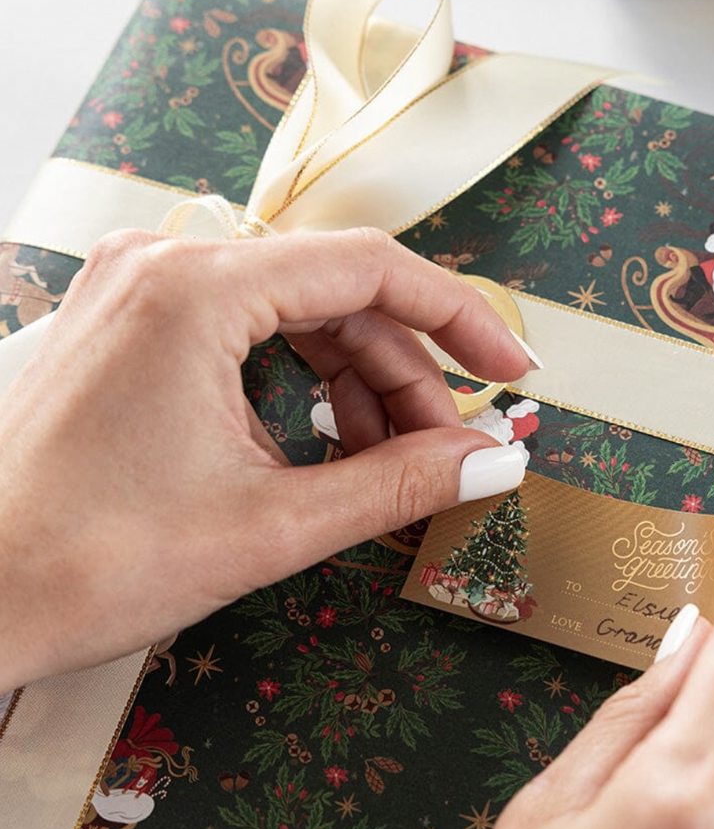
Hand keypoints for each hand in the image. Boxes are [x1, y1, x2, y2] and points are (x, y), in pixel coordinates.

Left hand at [0, 228, 530, 688]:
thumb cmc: (85, 564)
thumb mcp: (269, 528)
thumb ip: (398, 485)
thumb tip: (492, 461)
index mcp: (195, 287)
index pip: (369, 267)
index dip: (460, 319)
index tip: (512, 371)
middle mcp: (161, 265)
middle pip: (333, 293)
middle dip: (406, 373)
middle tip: (452, 448)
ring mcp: (135, 292)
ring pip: (290, 314)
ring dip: (355, 382)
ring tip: (391, 461)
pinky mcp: (123, 329)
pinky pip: (240, 334)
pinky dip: (296, 385)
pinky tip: (323, 447)